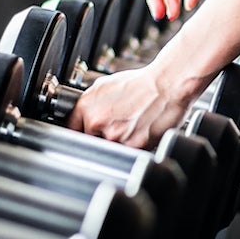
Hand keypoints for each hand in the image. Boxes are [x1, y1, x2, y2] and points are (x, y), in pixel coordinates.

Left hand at [65, 65, 197, 149]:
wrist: (168, 84)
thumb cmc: (142, 83)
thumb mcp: (106, 85)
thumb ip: (89, 104)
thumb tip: (78, 119)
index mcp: (86, 106)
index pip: (70, 130)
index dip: (78, 134)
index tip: (82, 137)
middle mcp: (97, 121)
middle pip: (89, 143)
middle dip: (100, 139)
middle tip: (115, 129)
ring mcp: (115, 135)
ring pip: (108, 150)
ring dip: (117, 145)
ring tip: (130, 129)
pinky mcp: (133, 145)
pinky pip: (127, 155)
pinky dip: (133, 148)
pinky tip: (140, 133)